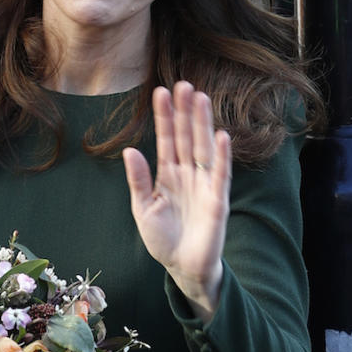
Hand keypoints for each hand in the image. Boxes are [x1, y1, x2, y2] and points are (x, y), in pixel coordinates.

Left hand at [123, 81, 231, 320]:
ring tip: (200, 98)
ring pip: (203, 147)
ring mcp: (204, 184)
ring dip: (202, 124)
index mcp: (168, 174)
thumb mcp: (143, 209)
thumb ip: (139, 180)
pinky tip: (220, 135)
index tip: (160, 91)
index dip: (165, 116)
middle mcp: (188, 174)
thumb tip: (130, 150)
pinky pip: (220, 174)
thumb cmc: (163, 239)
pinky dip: (221, 155)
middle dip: (184, 111)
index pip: (167, 139)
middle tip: (183, 83)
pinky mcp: (218, 200)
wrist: (183, 268)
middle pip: (187, 137)